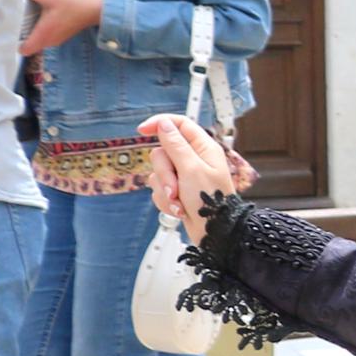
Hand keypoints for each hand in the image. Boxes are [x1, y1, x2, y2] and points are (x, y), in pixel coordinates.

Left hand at [18, 0, 105, 57]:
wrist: (93, 11)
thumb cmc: (72, 5)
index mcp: (43, 33)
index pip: (24, 50)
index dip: (15, 44)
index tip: (10, 34)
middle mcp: (48, 41)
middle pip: (28, 47)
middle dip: (21, 39)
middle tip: (15, 25)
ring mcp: (55, 41)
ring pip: (37, 43)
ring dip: (31, 35)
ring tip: (27, 21)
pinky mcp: (60, 38)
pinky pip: (44, 40)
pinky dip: (40, 34)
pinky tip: (40, 21)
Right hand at [138, 113, 251, 242]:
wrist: (214, 232)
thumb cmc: (211, 201)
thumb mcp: (192, 169)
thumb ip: (176, 145)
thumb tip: (164, 124)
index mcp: (203, 148)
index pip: (180, 124)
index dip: (160, 123)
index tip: (141, 130)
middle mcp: (193, 159)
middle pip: (162, 152)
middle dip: (164, 173)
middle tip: (176, 187)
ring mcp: (184, 176)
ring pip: (158, 173)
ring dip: (166, 190)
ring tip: (180, 202)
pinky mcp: (177, 191)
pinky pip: (158, 190)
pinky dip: (166, 201)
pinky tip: (179, 210)